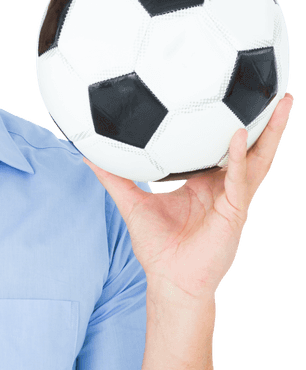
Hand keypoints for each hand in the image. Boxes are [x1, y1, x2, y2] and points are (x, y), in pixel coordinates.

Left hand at [82, 95, 293, 302]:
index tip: (227, 92)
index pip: (217, 147)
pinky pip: (238, 179)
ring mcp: (233, 198)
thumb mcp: (132, 204)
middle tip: (272, 87)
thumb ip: (114, 179)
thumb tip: (88, 156)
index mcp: (203, 183)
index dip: (225, 123)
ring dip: (271, 132)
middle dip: (263, 120)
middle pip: (248, 147)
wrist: (170, 281)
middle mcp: (222, 187)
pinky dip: (239, 157)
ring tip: (282, 103)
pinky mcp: (235, 212)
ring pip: (257, 159)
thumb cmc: (157, 249)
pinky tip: (238, 135)